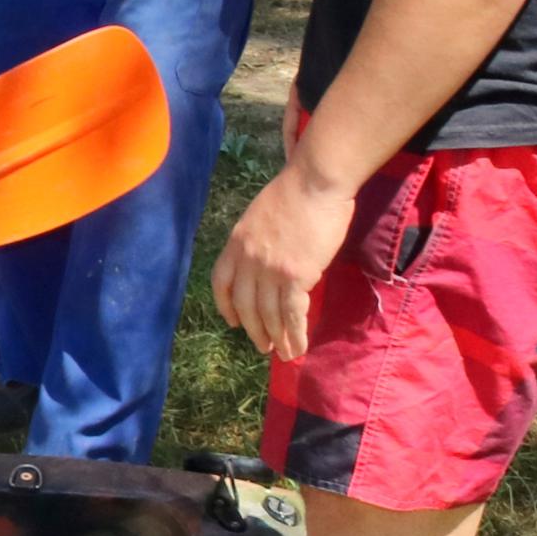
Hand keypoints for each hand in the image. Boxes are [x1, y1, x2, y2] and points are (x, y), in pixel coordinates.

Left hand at [211, 161, 360, 360]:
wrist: (315, 182)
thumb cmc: (295, 192)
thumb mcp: (260, 215)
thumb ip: (258, 240)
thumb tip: (267, 261)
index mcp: (236, 242)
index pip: (221, 282)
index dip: (226, 306)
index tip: (233, 322)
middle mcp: (248, 259)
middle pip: (245, 305)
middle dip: (255, 329)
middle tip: (263, 346)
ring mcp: (270, 270)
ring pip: (269, 314)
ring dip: (277, 338)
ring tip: (285, 354)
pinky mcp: (295, 277)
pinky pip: (292, 314)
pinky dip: (295, 334)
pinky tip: (299, 347)